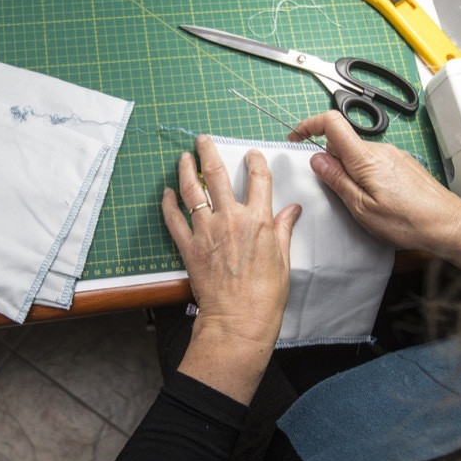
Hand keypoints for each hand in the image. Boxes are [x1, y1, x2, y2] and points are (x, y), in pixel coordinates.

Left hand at [161, 135, 300, 402]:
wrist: (238, 320)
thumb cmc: (266, 296)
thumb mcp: (283, 260)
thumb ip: (283, 229)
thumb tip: (293, 210)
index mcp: (258, 220)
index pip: (258, 179)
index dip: (255, 161)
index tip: (251, 154)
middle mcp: (230, 218)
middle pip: (217, 175)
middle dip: (209, 152)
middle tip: (203, 140)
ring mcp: (206, 231)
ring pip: (191, 190)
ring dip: (186, 170)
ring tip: (183, 157)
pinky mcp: (188, 246)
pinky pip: (173, 219)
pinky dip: (168, 203)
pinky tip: (166, 192)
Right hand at [289, 111, 460, 283]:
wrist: (447, 224)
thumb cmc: (408, 221)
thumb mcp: (362, 208)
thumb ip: (337, 180)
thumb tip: (317, 160)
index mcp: (365, 158)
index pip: (332, 123)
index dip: (309, 125)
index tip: (297, 138)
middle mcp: (380, 149)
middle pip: (342, 142)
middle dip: (330, 161)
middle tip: (333, 190)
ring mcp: (393, 154)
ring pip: (358, 154)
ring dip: (349, 171)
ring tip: (360, 201)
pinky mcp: (402, 163)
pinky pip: (373, 161)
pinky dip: (365, 174)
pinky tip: (376, 198)